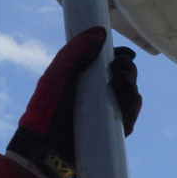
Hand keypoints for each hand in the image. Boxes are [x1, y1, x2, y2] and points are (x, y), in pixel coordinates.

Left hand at [6, 28, 142, 177]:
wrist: (43, 146)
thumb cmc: (45, 109)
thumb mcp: (58, 74)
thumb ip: (75, 50)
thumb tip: (101, 32)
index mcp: (84, 78)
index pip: (109, 62)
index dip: (120, 55)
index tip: (123, 53)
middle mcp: (96, 95)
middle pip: (124, 76)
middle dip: (127, 68)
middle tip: (119, 68)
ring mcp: (105, 114)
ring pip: (130, 95)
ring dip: (131, 85)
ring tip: (120, 82)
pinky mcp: (112, 133)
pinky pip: (130, 117)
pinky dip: (133, 107)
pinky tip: (130, 98)